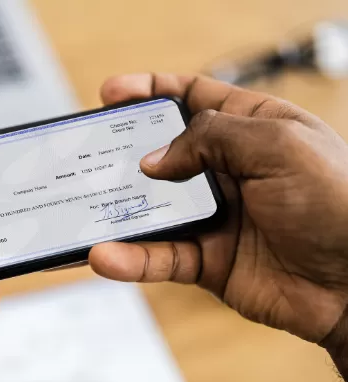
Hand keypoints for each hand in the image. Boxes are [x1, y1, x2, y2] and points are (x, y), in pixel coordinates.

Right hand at [90, 74, 347, 361]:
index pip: (193, 100)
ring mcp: (217, 219)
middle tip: (88, 155)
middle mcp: (230, 173)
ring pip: (154, 212)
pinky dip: (132, 258)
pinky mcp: (208, 262)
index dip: (151, 93)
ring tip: (84, 210)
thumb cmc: (338, 203)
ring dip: (118, 213)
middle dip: (124, 154)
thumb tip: (154, 160)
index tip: (112, 93)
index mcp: (254, 130)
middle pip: (164, 156)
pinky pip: (161, 258)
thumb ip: (211, 139)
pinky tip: (107, 255)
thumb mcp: (278, 145)